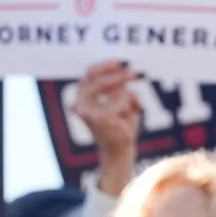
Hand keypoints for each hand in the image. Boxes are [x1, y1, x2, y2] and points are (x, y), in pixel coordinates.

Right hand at [72, 60, 141, 195]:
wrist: (118, 153)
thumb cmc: (119, 128)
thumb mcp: (119, 104)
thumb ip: (119, 89)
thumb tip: (126, 73)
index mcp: (82, 98)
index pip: (89, 74)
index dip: (105, 66)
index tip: (120, 63)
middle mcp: (80, 104)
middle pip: (100, 79)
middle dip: (119, 76)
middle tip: (135, 75)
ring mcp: (89, 111)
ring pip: (117, 92)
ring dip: (128, 100)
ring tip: (128, 112)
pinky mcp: (101, 118)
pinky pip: (123, 101)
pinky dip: (131, 107)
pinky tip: (128, 119)